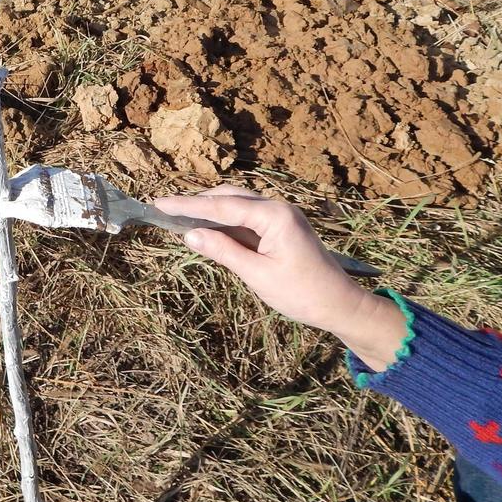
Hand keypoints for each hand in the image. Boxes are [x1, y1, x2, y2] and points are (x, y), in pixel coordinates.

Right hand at [155, 186, 406, 370]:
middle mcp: (278, 208)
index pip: (222, 205)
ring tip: (181, 218)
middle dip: (198, 203)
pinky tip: (208, 228)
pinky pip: (248, 218)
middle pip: (229, 197)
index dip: (188, 205)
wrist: (340, 305)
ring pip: (238, 205)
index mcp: (274, 215)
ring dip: (211, 211)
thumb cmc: (302, 293)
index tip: (160, 203)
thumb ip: (223, 251)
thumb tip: (190, 234)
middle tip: (166, 209)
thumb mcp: (257, 274)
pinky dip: (226, 222)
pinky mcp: (281, 228)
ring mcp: (281, 216)